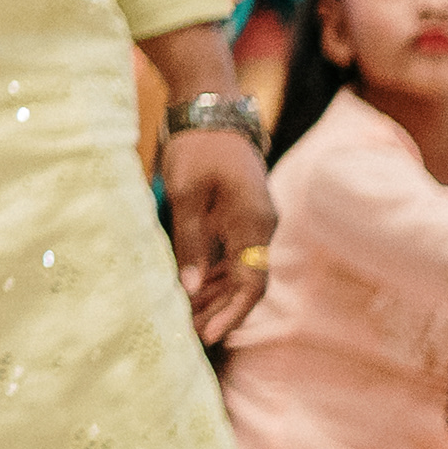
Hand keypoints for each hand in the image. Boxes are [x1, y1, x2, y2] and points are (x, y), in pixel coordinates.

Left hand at [165, 127, 275, 344]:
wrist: (212, 113)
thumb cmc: (197, 150)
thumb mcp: (185, 196)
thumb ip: (190, 242)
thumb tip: (190, 288)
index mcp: (253, 225)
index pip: (251, 284)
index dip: (231, 314)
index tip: (208, 336)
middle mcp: (262, 227)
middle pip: (247, 282)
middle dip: (221, 310)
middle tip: (189, 333)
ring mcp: (254, 221)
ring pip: (240, 270)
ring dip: (216, 294)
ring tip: (186, 318)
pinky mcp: (242, 215)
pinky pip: (234, 254)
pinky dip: (215, 273)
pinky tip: (194, 290)